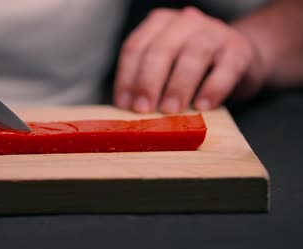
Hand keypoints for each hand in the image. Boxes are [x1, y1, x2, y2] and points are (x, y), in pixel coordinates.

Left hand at [114, 7, 266, 112]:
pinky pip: (225, 69)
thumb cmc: (193, 69)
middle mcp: (185, 22)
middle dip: (148, 82)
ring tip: (170, 111)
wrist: (239, 60)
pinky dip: (212, 89)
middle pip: (161, 50)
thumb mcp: (166, 68)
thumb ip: (148, 81)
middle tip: (143, 109)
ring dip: (178, 86)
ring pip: (192, 56)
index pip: (135, 48)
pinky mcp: (239, 49)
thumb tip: (128, 111)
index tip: (124, 105)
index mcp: (159, 24)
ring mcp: (214, 32)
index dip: (126, 77)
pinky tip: (202, 106)